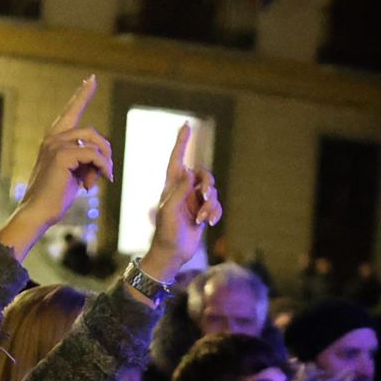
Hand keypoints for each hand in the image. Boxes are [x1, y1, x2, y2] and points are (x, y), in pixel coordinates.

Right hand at [0, 76, 112, 258]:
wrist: (38, 212)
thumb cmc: (55, 196)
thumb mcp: (74, 173)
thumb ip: (85, 159)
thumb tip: (102, 157)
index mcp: (53, 139)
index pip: (71, 111)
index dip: (82, 94)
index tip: (92, 79)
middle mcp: (53, 138)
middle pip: (90, 131)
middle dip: (104, 151)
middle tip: (107, 173)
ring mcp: (55, 145)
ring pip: (93, 143)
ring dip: (103, 162)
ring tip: (100, 180)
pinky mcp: (61, 155)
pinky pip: (93, 155)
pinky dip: (101, 168)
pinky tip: (96, 183)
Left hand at [139, 123, 220, 283]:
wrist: (171, 254)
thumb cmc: (165, 232)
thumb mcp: (169, 210)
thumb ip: (179, 190)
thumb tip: (189, 172)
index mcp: (171, 186)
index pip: (177, 159)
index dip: (182, 142)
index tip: (186, 126)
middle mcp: (183, 190)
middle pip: (203, 175)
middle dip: (208, 185)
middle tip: (206, 198)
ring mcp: (194, 201)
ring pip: (212, 192)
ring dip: (210, 205)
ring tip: (202, 220)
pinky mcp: (202, 212)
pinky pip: (215, 205)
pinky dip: (215, 213)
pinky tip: (209, 223)